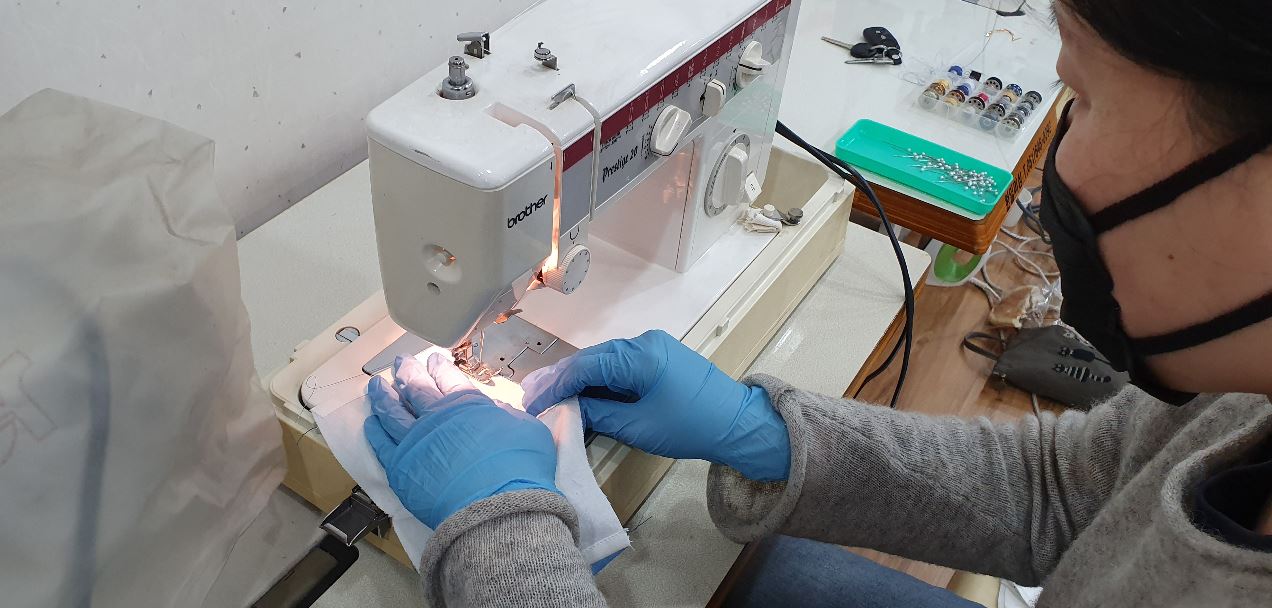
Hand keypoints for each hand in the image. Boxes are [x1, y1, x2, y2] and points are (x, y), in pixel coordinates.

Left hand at [364, 353, 559, 527]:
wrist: (497, 508)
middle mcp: (436, 417)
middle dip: (408, 371)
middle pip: (415, 388)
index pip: (447, 378)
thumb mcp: (527, 429)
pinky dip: (375, 431)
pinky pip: (381, 444)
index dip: (439, 366)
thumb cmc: (520, 469)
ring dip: (383, 396)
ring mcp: (414, 441)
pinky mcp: (399, 467)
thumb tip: (494, 408)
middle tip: (401, 362)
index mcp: (467, 404)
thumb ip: (507, 414)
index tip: (432, 359)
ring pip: (392, 412)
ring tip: (376, 386)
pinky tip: (371, 422)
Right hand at [521, 330, 789, 480]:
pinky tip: (582, 394)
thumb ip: (599, 414)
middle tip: (531, 397)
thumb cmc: (691, 427)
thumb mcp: (639, 427)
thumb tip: (569, 409)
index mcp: (640, 355)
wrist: (739, 423)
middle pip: (592, 358)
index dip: (555, 384)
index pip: (585, 366)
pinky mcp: (660, 357)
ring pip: (605, 360)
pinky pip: (621, 365)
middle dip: (562, 378)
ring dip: (579, 378)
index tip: (531, 401)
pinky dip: (600, 380)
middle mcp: (644, 342)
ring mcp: (653, 346)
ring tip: (550, 396)